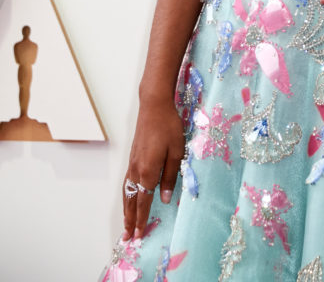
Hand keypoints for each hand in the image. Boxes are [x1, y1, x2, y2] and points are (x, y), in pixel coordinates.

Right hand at [121, 95, 185, 240]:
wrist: (154, 106)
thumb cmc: (169, 126)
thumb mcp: (176, 151)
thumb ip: (170, 177)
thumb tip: (165, 199)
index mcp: (148, 170)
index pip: (144, 201)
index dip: (142, 219)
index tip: (139, 234)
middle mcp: (137, 169)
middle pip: (132, 200)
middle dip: (130, 220)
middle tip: (128, 237)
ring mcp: (132, 163)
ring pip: (127, 192)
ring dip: (126, 210)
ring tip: (125, 224)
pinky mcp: (133, 157)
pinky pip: (127, 182)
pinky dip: (126, 196)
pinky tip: (129, 199)